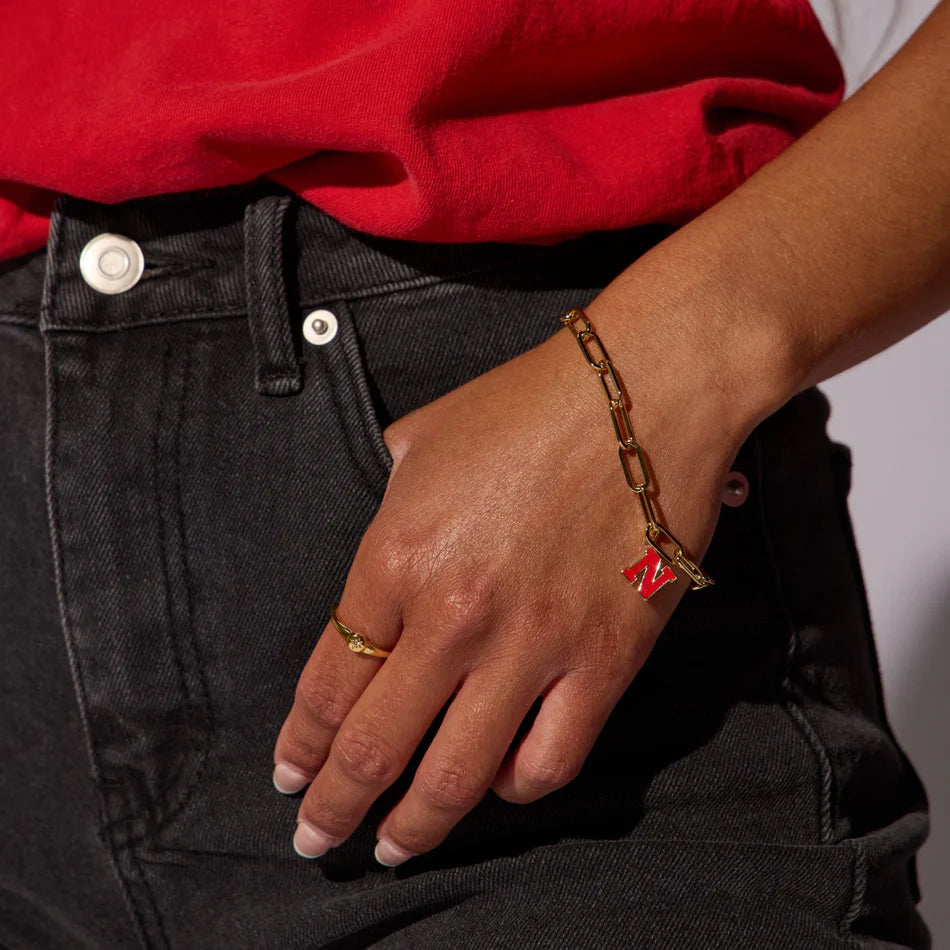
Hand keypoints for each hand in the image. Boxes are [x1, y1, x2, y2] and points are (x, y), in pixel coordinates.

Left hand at [271, 295, 744, 865]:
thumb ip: (389, 508)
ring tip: (398, 844)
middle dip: (333, 809)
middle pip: (372, 747)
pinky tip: (499, 780)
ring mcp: (533, 644)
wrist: (644, 391)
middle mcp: (453, 614)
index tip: (291, 772)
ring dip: (416, 826)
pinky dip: (514, 787)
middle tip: (318, 839)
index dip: (301, 742)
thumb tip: (387, 556)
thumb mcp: (423, 441)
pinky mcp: (606, 658)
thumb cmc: (531, 404)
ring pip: (456, 778)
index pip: (327, 681)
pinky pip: (551, 760)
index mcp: (395, 556)